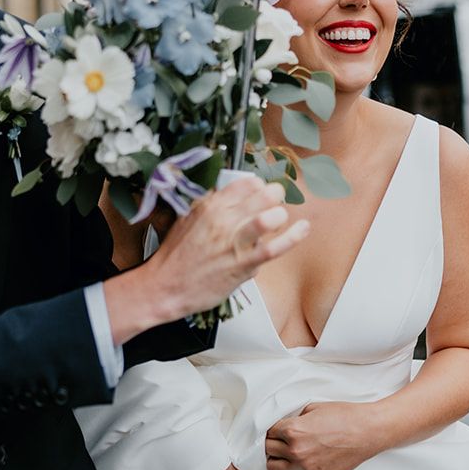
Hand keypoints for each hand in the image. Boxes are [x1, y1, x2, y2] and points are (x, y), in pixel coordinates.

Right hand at [102, 178, 308, 342]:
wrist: (165, 286)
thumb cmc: (176, 256)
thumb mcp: (187, 219)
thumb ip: (210, 206)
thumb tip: (232, 196)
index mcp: (209, 205)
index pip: (245, 183)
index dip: (259, 186)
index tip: (261, 192)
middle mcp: (222, 219)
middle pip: (262, 195)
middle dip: (275, 195)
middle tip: (275, 202)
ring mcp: (234, 242)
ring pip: (270, 217)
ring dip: (280, 214)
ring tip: (279, 218)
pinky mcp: (243, 264)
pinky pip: (275, 248)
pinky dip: (293, 236)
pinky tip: (303, 228)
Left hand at [265, 402, 383, 469]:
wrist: (368, 431)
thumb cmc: (345, 416)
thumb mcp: (314, 408)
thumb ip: (295, 418)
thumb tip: (283, 424)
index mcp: (294, 430)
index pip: (268, 432)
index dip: (270, 429)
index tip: (273, 430)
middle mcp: (296, 450)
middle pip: (268, 450)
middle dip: (270, 443)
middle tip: (276, 440)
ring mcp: (306, 466)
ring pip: (274, 468)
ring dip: (275, 460)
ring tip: (281, 454)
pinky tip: (294, 464)